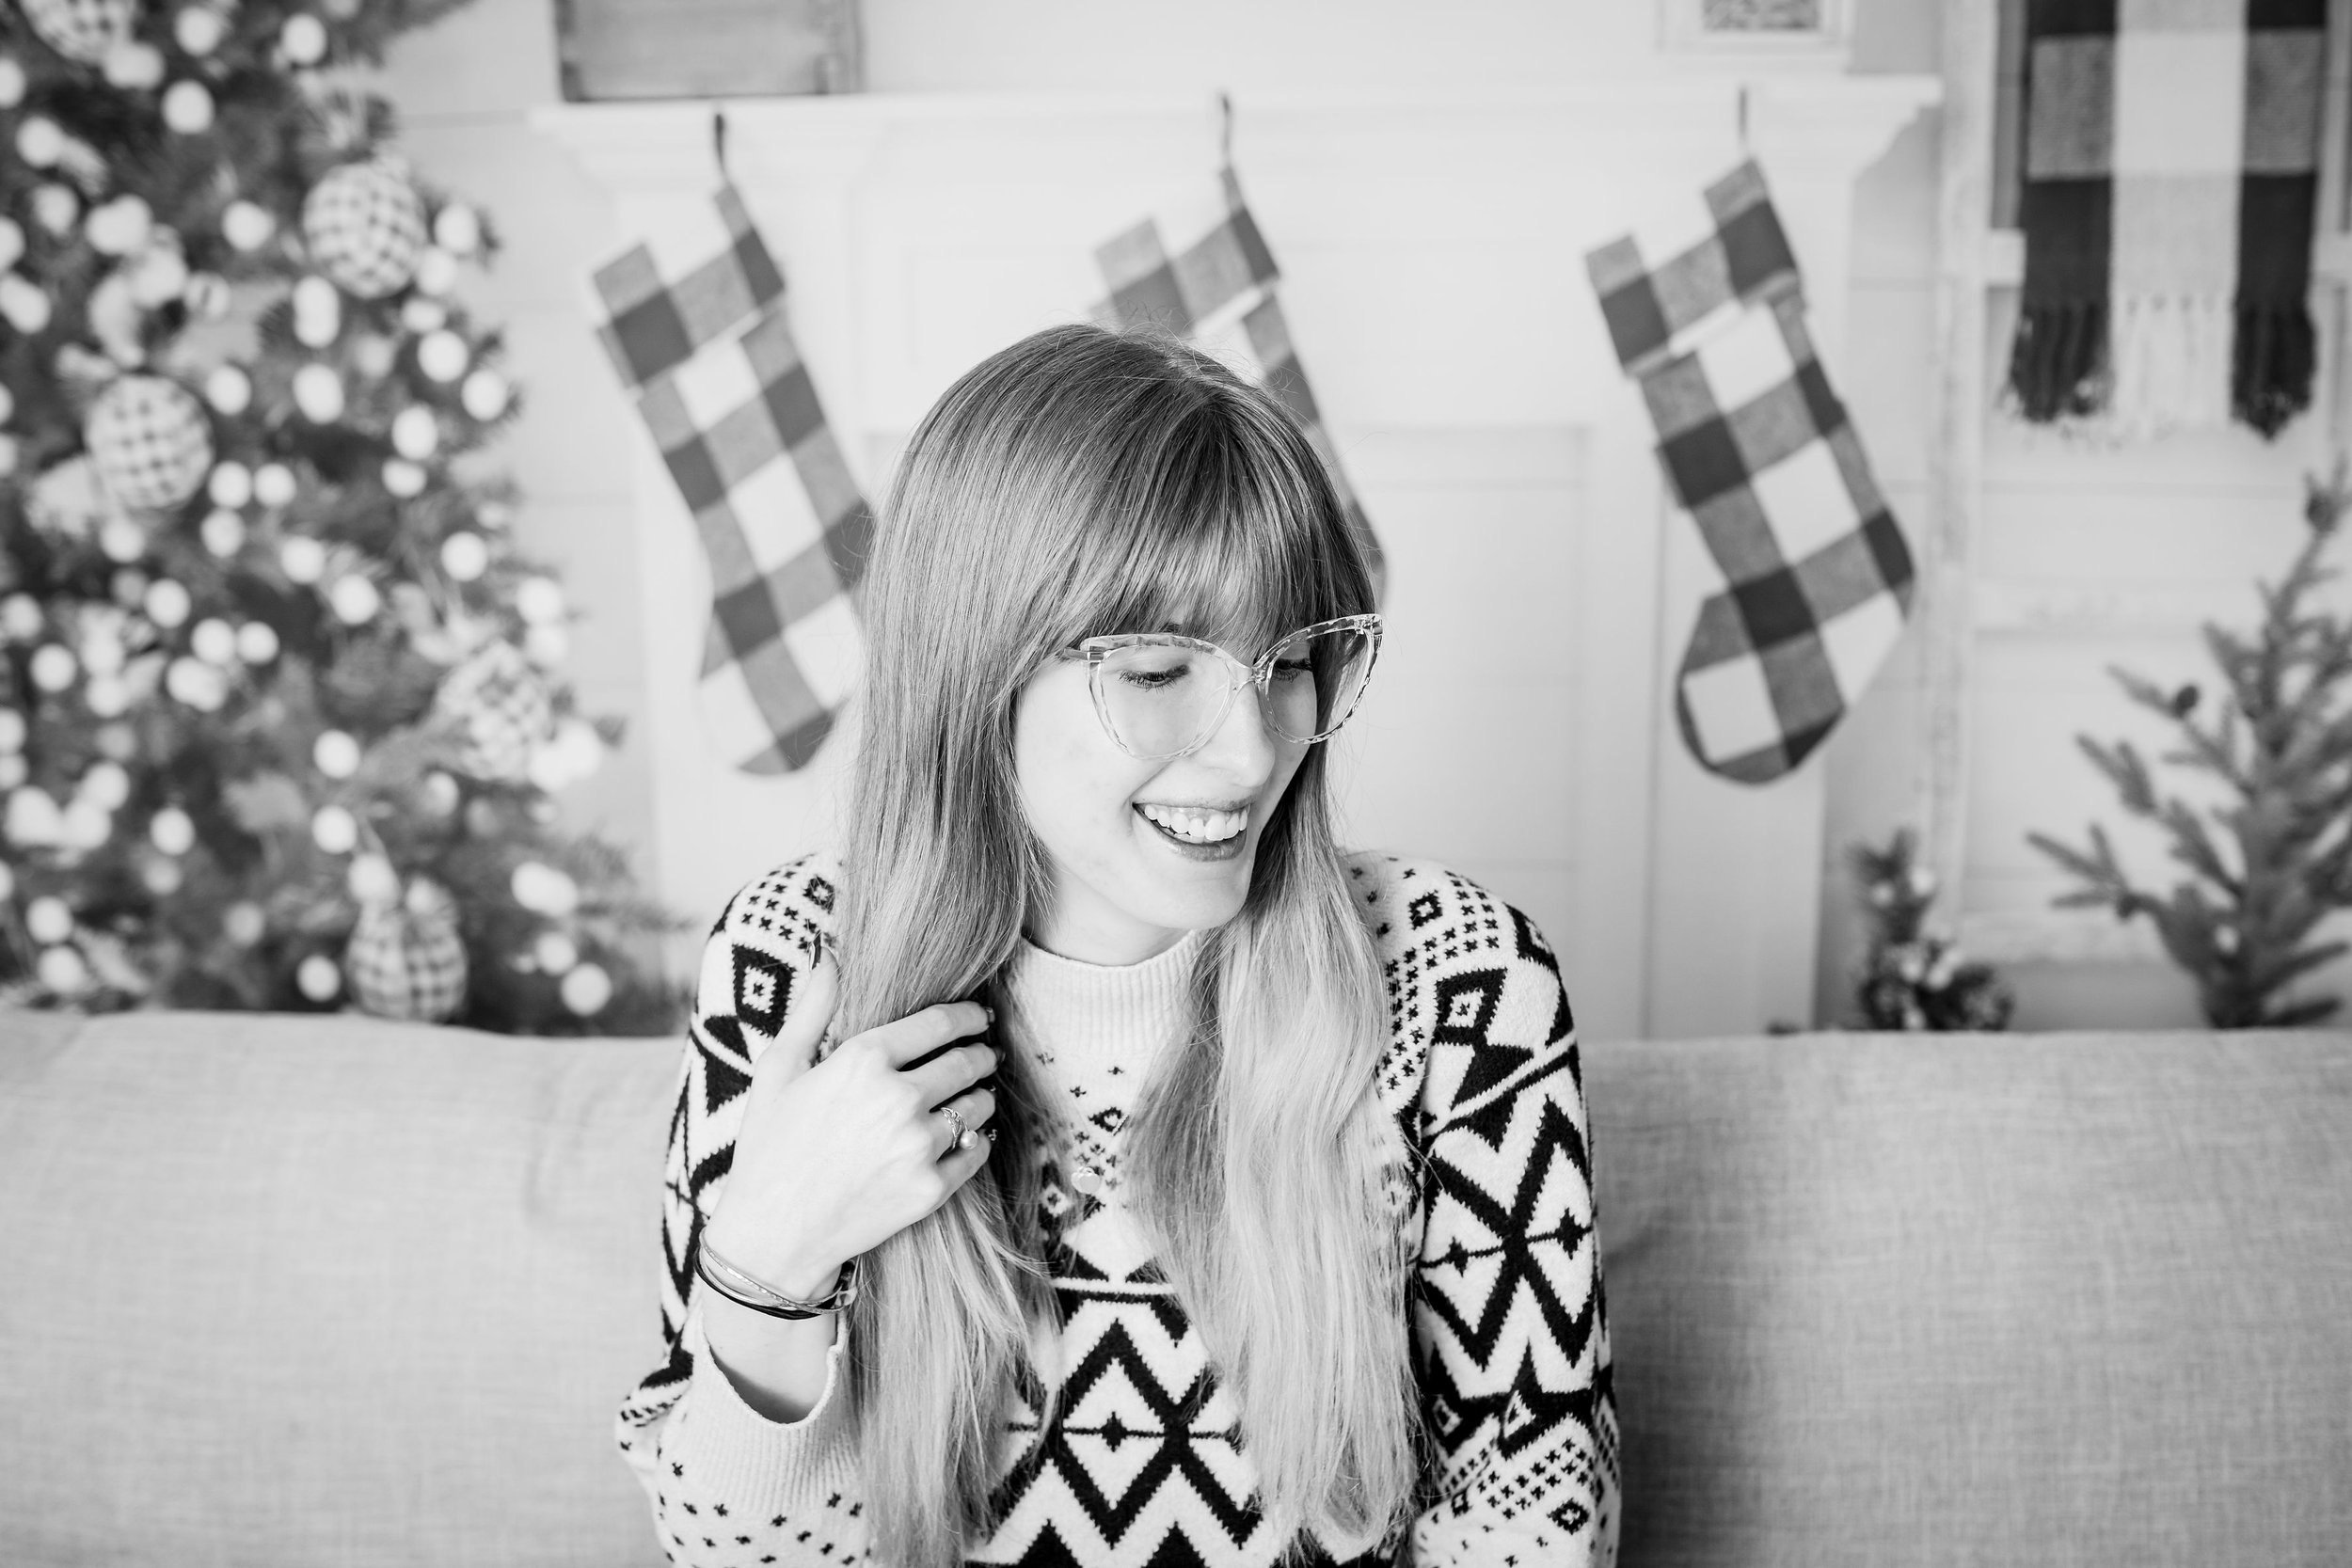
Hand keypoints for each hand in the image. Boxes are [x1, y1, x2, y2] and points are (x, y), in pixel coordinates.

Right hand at [702, 950, 999, 1297]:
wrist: (772, 1234)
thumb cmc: (770, 1145)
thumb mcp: (779, 1069)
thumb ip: (813, 1006)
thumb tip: (831, 951)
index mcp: (863, 1060)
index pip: (942, 1022)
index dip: (968, 1016)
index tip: (977, 1017)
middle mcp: (898, 1098)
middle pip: (969, 1060)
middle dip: (980, 1054)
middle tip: (982, 1056)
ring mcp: (918, 1146)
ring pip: (980, 1105)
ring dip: (980, 1098)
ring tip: (970, 1098)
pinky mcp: (931, 1189)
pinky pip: (977, 1151)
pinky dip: (975, 1142)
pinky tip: (961, 1139)